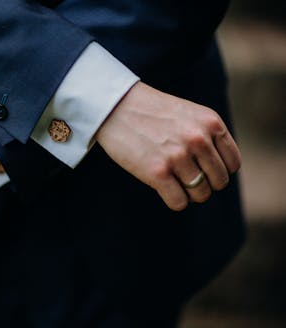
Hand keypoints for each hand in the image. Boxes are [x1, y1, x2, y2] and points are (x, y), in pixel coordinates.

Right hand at [96, 82, 240, 210]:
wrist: (114, 107)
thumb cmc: (149, 112)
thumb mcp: (188, 114)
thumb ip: (206, 135)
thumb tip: (217, 171)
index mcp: (211, 123)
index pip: (232, 164)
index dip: (217, 172)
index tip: (201, 170)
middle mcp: (198, 139)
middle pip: (218, 182)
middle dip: (204, 184)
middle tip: (185, 178)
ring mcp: (178, 156)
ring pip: (200, 194)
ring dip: (188, 194)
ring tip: (173, 182)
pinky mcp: (157, 172)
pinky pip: (179, 202)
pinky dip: (174, 201)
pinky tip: (163, 188)